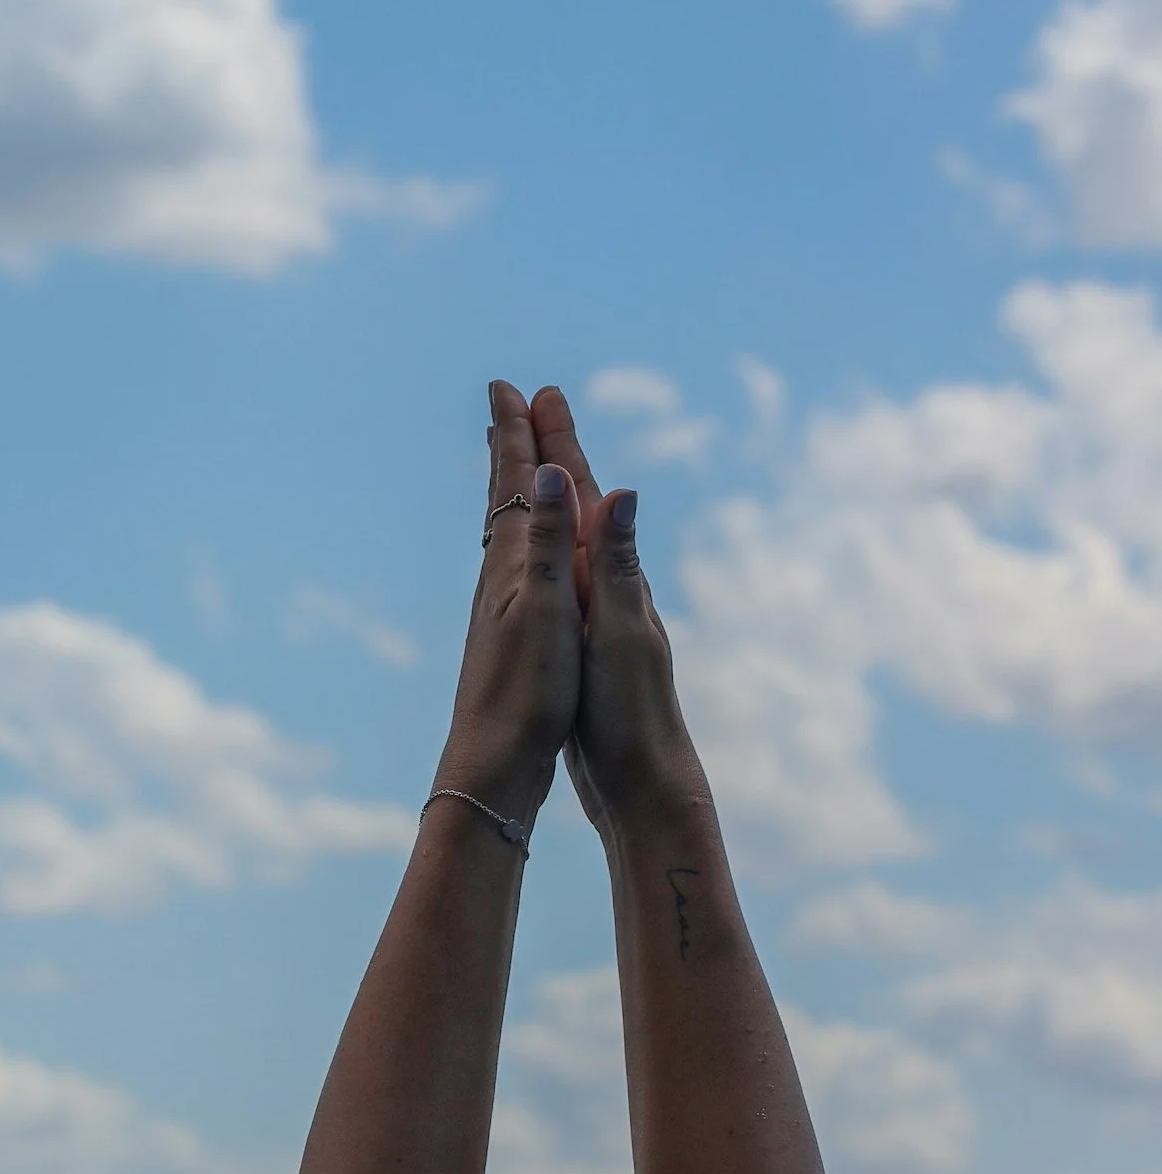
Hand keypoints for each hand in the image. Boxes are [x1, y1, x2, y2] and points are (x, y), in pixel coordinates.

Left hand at [433, 382, 583, 832]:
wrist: (493, 765)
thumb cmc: (524, 692)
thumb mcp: (547, 612)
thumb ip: (550, 541)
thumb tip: (550, 470)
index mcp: (511, 564)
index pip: (513, 482)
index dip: (515, 433)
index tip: (509, 385)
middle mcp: (500, 576)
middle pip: (504, 495)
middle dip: (511, 446)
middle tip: (508, 401)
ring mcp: (502, 606)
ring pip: (508, 527)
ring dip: (515, 486)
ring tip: (515, 463)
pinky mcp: (510, 634)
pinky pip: (517, 562)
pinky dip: (523, 534)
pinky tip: (523, 554)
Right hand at [523, 387, 706, 842]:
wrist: (645, 784)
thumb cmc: (632, 713)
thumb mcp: (621, 633)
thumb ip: (617, 564)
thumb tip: (619, 489)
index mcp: (611, 575)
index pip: (578, 490)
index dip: (555, 441)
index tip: (534, 389)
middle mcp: (607, 585)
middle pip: (572, 503)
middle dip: (550, 451)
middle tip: (529, 401)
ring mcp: (595, 613)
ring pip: (563, 535)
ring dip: (545, 494)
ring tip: (529, 465)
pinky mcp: (582, 642)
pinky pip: (557, 573)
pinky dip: (543, 545)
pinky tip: (539, 555)